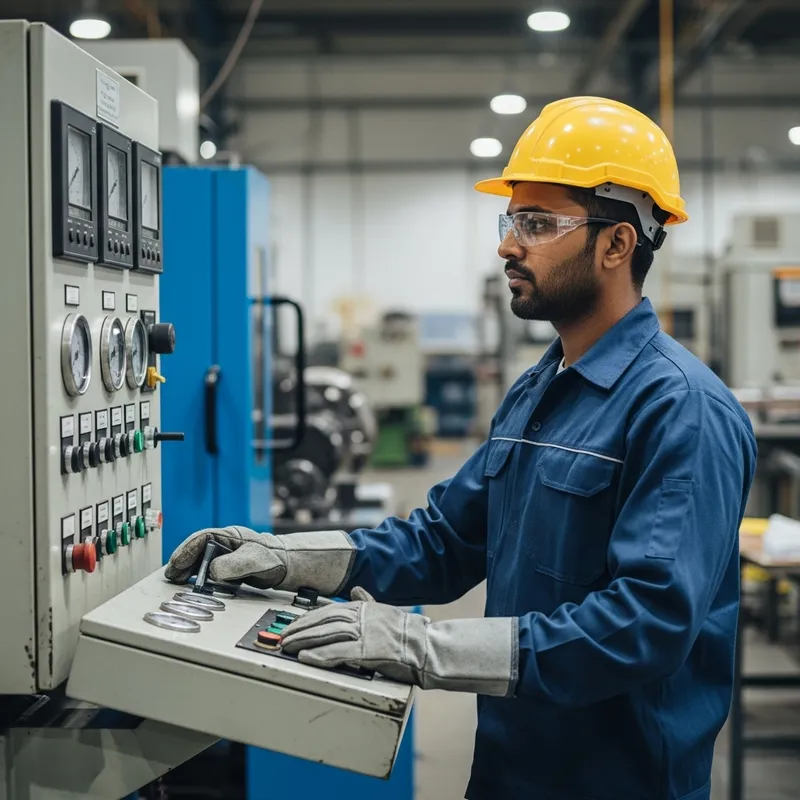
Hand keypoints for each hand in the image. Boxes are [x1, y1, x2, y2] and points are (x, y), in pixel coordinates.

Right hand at [164, 526, 287, 588]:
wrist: (285, 565)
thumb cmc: (273, 558)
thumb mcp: (252, 561)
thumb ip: (233, 565)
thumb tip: (212, 571)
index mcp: (228, 536)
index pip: (200, 539)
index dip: (185, 551)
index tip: (175, 564)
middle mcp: (224, 544)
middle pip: (196, 549)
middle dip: (181, 562)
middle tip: (170, 576)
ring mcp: (225, 554)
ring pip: (200, 559)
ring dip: (187, 569)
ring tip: (176, 581)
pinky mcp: (227, 567)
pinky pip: (207, 569)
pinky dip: (197, 576)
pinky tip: (192, 584)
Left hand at [280, 588, 518, 695]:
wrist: (427, 645)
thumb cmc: (408, 631)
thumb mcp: (386, 611)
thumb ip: (367, 600)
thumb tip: (355, 589)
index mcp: (363, 607)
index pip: (327, 610)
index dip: (306, 618)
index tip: (291, 624)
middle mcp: (361, 616)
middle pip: (322, 620)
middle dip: (298, 628)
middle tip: (280, 637)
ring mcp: (364, 633)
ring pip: (326, 634)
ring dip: (303, 641)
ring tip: (286, 647)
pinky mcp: (368, 651)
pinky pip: (338, 652)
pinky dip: (320, 655)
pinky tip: (306, 658)